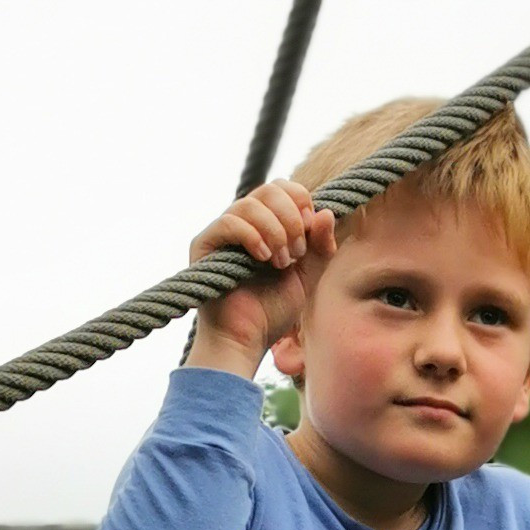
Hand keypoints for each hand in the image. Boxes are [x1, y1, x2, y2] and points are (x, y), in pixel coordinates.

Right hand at [188, 181, 332, 374]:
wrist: (246, 340)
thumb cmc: (272, 312)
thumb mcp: (307, 275)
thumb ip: (319, 246)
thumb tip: (325, 212)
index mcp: (267, 225)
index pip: (283, 188)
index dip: (301, 202)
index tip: (309, 233)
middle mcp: (242, 223)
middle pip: (269, 189)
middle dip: (291, 218)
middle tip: (296, 252)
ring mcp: (222, 233)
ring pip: (249, 204)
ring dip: (274, 231)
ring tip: (281, 262)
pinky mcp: (204, 245)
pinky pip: (228, 222)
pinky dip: (252, 236)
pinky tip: (263, 259)